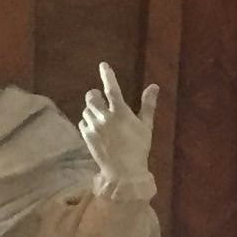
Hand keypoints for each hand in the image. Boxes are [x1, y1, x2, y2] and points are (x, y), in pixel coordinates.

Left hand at [79, 62, 158, 200]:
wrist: (124, 171)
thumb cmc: (139, 148)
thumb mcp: (146, 126)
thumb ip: (148, 105)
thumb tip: (154, 86)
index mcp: (121, 113)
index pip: (112, 89)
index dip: (107, 75)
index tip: (103, 65)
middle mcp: (105, 118)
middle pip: (92, 97)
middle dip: (94, 95)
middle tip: (100, 99)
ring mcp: (94, 127)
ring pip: (86, 110)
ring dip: (92, 110)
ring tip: (102, 119)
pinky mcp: (87, 136)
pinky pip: (83, 122)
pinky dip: (88, 122)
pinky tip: (97, 130)